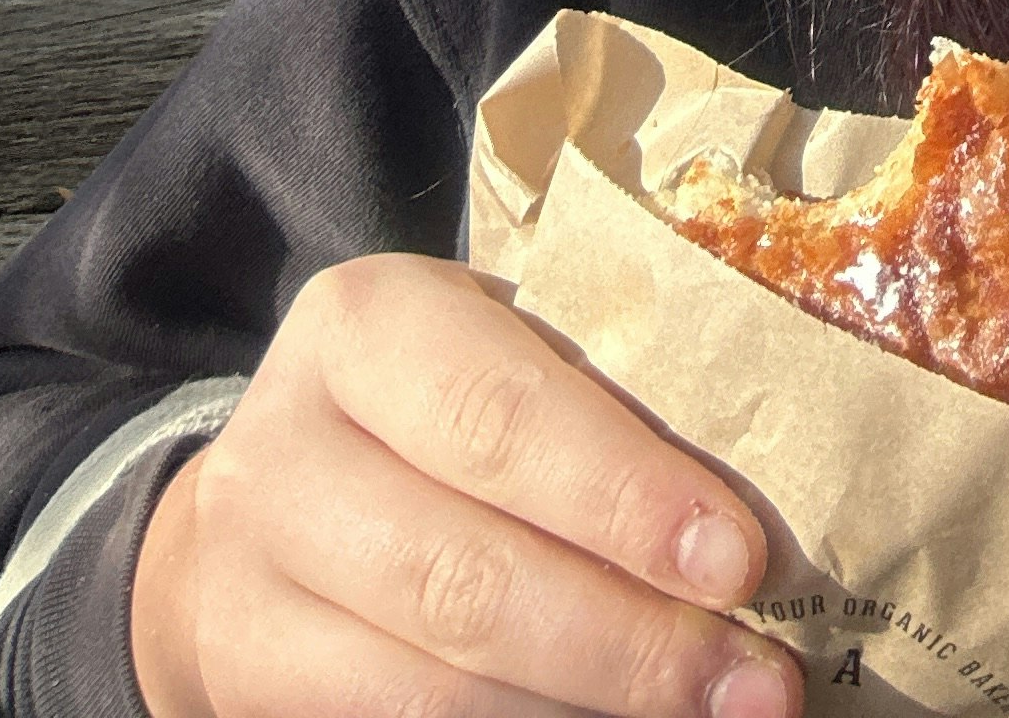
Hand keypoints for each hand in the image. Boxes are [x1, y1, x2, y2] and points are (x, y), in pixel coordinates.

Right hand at [130, 252, 797, 717]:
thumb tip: (768, 498)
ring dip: (585, 713)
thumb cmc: (438, 399)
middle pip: (464, 577)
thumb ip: (601, 399)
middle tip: (755, 683)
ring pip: (426, 689)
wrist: (269, 496)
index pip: (501, 418)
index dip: (622, 496)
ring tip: (707, 716)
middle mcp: (280, 459)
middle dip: (627, 643)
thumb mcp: (498, 348)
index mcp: (364, 328)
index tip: (740, 560)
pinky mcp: (248, 692)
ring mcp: (241, 592)